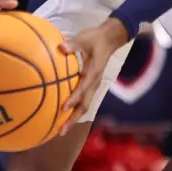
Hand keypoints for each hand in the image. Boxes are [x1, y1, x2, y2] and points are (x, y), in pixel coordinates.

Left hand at [55, 18, 129, 133]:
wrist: (111, 38)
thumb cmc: (96, 39)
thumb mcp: (85, 39)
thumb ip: (73, 44)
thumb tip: (61, 47)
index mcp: (94, 72)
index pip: (83, 88)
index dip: (74, 99)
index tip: (63, 108)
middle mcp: (95, 82)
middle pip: (85, 105)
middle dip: (73, 119)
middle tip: (61, 131)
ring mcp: (94, 84)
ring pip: (85, 105)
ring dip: (74, 117)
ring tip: (61, 129)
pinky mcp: (92, 84)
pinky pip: (84, 100)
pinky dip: (76, 109)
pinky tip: (65, 114)